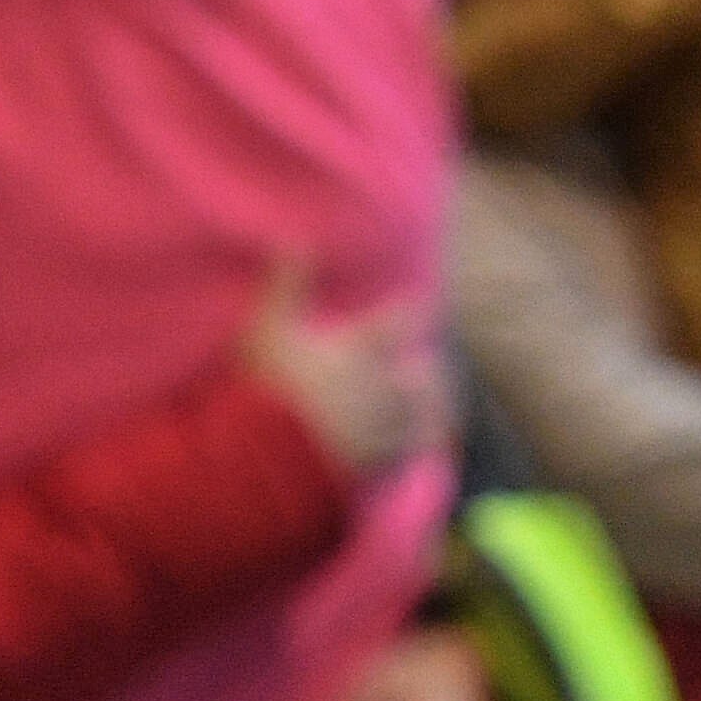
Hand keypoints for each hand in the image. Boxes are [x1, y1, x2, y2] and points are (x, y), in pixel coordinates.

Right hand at [238, 260, 440, 482]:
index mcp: (361, 349)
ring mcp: (384, 425)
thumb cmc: (268, 385)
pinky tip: (422, 443)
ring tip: (433, 405)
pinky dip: (420, 444)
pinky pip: (412, 450)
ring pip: (425, 412)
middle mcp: (382, 384)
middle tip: (429, 367)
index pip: (402, 321)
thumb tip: (292, 239)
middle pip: (425, 371)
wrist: (268, 452)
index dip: (412, 314)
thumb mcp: (267, 328)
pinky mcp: (379, 460)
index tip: (419, 309)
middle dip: (427, 369)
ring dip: (431, 406)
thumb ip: (285, 285)